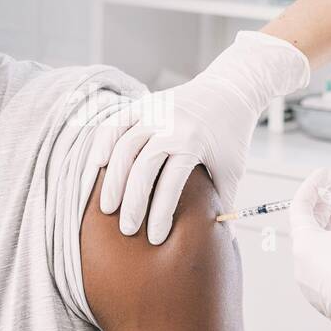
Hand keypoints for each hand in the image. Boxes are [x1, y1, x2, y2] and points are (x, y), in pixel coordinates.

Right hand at [86, 31, 309, 244]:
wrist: (230, 89)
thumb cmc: (231, 135)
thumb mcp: (233, 169)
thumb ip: (223, 202)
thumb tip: (224, 240)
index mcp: (193, 142)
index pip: (170, 185)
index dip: (160, 215)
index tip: (154, 238)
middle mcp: (170, 125)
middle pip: (142, 168)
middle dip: (131, 203)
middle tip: (125, 229)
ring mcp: (154, 112)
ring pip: (122, 147)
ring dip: (111, 179)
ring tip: (106, 206)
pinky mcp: (144, 104)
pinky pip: (115, 123)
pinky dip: (103, 144)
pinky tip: (97, 166)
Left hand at [288, 170, 330, 330]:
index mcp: (303, 248)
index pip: (299, 207)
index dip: (313, 186)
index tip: (326, 175)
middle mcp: (302, 269)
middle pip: (308, 229)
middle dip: (324, 207)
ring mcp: (314, 288)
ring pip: (318, 250)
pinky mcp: (329, 301)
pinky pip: (327, 268)